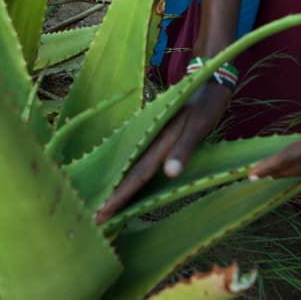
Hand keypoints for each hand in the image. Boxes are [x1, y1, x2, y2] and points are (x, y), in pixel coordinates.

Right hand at [95, 82, 231, 223]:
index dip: (120, 194)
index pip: (137, 173)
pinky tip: (125, 184)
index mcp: (158, 138)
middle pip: (129, 173)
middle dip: (113, 196)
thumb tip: (170, 174)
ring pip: (132, 167)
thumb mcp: (199, 126)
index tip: (103, 212)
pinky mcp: (155, 136)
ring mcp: (150, 137)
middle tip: (94, 218)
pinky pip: (139, 161)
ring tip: (104, 206)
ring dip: (119, 186)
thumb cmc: (205, 106)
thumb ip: (184, 149)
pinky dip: (130, 175)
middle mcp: (149, 139)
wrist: (206, 82)